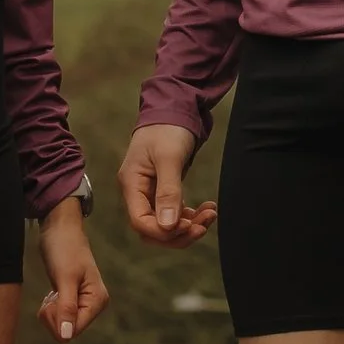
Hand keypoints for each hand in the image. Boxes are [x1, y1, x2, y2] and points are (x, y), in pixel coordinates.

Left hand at [36, 198, 110, 342]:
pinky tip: (53, 292)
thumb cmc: (64, 249)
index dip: (57, 320)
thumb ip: (66, 308)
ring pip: (62, 324)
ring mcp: (84, 303)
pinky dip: (51, 307)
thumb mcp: (64, 279)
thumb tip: (66, 337)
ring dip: (51, 311)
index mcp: (98, 300)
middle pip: (67, 330)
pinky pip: (59, 316)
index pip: (73, 330)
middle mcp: (94, 304)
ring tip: (53, 291)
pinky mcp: (73, 299)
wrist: (58, 228)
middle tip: (51, 294)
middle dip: (53, 316)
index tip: (50, 300)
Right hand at [118, 122, 216, 247]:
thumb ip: (168, 192)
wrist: (174, 109)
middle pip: (152, 230)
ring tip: (211, 214)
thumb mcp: (169, 158)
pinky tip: (208, 208)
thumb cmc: (167, 129)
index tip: (190, 226)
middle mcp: (138, 192)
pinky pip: (174, 214)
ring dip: (189, 226)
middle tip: (204, 226)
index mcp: (132, 184)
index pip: (140, 222)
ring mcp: (150, 193)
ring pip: (165, 225)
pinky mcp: (163, 191)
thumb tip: (167, 226)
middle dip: (179, 234)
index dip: (164, 231)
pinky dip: (191, 216)